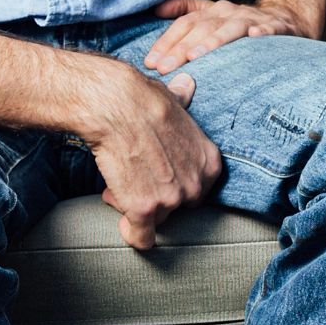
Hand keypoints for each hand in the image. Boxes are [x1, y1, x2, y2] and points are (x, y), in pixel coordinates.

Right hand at [82, 63, 223, 250]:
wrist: (116, 106)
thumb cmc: (142, 100)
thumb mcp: (174, 102)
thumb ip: (184, 102)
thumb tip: (187, 86)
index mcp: (208, 162)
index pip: (197, 189)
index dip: (174, 183)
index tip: (158, 175)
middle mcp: (195, 185)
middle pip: (177, 206)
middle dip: (156, 195)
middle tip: (134, 177)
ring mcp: (171, 200)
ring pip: (156, 219)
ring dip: (137, 206)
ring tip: (120, 183)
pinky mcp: (144, 211)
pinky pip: (142, 238)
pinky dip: (132, 234)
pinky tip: (125, 223)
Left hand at [143, 0, 303, 73]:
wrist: (284, 18)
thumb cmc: (240, 22)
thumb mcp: (211, 13)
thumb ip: (185, 8)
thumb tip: (156, 8)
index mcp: (212, 11)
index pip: (185, 24)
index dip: (167, 42)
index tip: (151, 62)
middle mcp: (230, 12)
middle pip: (202, 29)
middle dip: (182, 48)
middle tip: (166, 68)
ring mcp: (252, 19)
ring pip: (230, 28)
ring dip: (214, 41)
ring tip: (197, 56)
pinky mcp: (276, 26)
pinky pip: (269, 28)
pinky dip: (262, 31)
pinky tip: (254, 36)